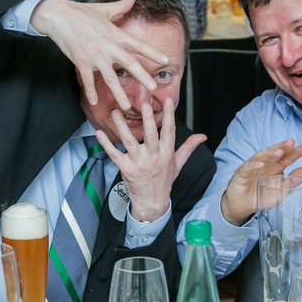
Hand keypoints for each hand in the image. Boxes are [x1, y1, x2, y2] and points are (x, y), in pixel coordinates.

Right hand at [30, 0, 168, 109]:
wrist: (58, 15)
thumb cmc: (81, 12)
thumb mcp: (104, 9)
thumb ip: (121, 6)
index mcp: (115, 33)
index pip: (138, 44)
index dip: (152, 52)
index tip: (166, 60)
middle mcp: (107, 45)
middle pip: (128, 63)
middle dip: (142, 76)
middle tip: (153, 88)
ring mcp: (94, 54)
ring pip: (110, 77)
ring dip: (119, 93)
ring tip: (127, 106)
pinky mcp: (81, 61)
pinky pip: (87, 80)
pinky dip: (90, 92)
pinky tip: (95, 103)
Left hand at [95, 98, 204, 222]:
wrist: (152, 201)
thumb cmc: (164, 180)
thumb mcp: (178, 163)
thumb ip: (188, 147)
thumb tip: (202, 136)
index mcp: (167, 153)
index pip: (169, 131)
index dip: (168, 115)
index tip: (166, 100)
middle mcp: (153, 157)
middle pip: (150, 135)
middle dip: (147, 119)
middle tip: (143, 103)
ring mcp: (138, 163)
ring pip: (129, 142)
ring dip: (122, 126)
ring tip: (116, 112)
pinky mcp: (125, 168)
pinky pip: (114, 154)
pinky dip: (106, 144)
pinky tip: (99, 133)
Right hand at [220, 139, 301, 225]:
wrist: (244, 207)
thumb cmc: (263, 196)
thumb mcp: (281, 191)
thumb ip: (293, 181)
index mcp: (276, 167)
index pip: (287, 157)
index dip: (296, 152)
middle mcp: (265, 164)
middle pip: (275, 153)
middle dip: (283, 147)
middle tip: (292, 143)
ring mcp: (253, 167)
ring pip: (261, 157)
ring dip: (270, 154)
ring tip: (279, 152)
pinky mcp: (241, 174)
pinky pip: (247, 168)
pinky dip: (253, 165)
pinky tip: (260, 164)